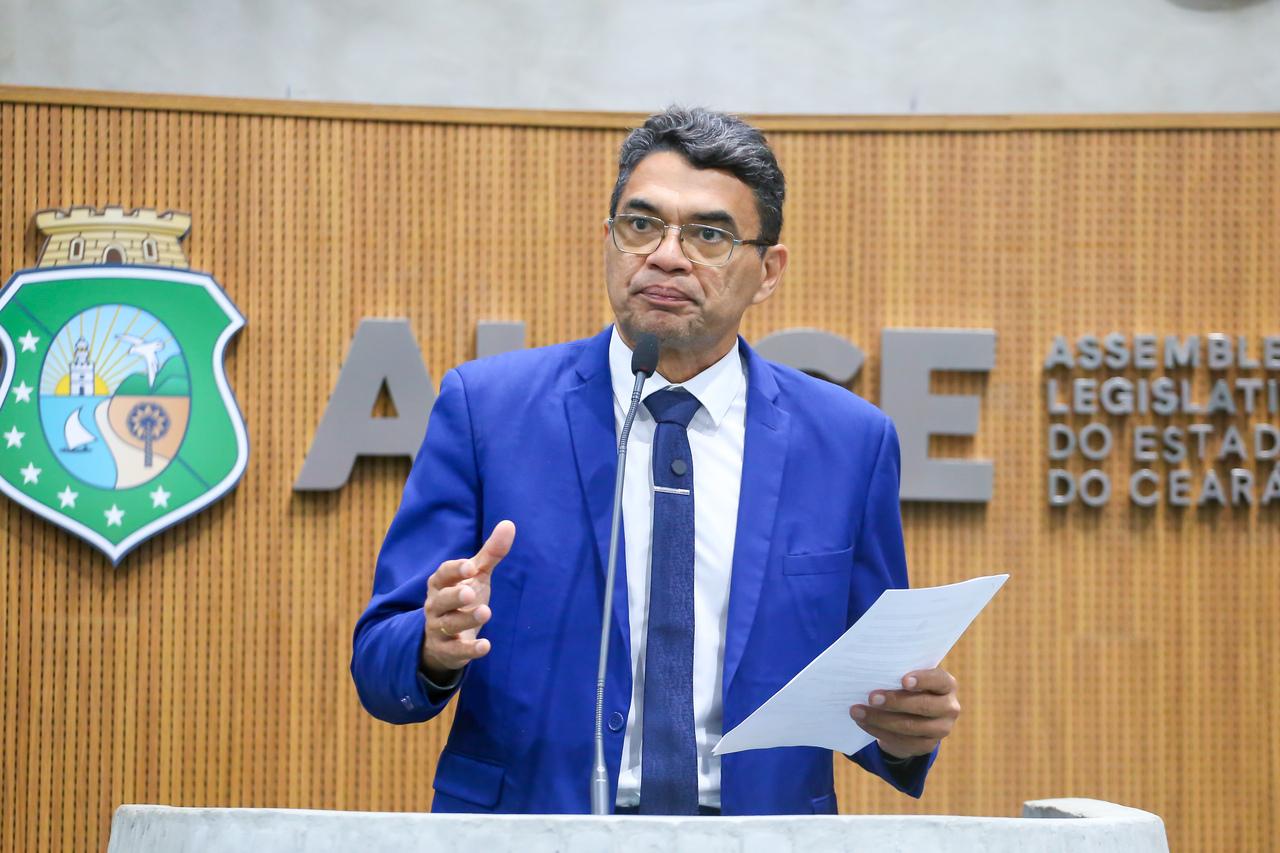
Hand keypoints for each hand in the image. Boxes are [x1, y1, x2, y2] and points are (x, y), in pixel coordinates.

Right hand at [419, 520, 515, 680]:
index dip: (455, 570)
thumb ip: (491, 553)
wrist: (445, 639)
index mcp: (441, 583)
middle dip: (454, 596)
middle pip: (441, 600)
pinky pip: (455, 651)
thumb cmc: (462, 598)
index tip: (470, 567)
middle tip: (470, 593)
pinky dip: (469, 649)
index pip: (443, 574)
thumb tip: (509, 524)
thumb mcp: (477, 576)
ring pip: (448, 624)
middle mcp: (435, 605)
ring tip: (485, 612)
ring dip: (466, 619)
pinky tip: (485, 646)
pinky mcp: (446, 650)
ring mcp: (438, 628)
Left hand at [849, 667, 959, 759]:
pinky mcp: (927, 745)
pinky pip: (902, 741)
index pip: (938, 680)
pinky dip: (879, 731)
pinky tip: (863, 723)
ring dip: (880, 719)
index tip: (903, 680)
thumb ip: (899, 672)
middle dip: (894, 702)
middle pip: (922, 706)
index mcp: (946, 684)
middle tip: (871, 697)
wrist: (914, 714)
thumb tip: (871, 670)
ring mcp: (941, 729)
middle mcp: (949, 707)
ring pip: (909, 726)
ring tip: (857, 711)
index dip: (922, 680)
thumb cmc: (907, 686)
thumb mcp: (909, 676)